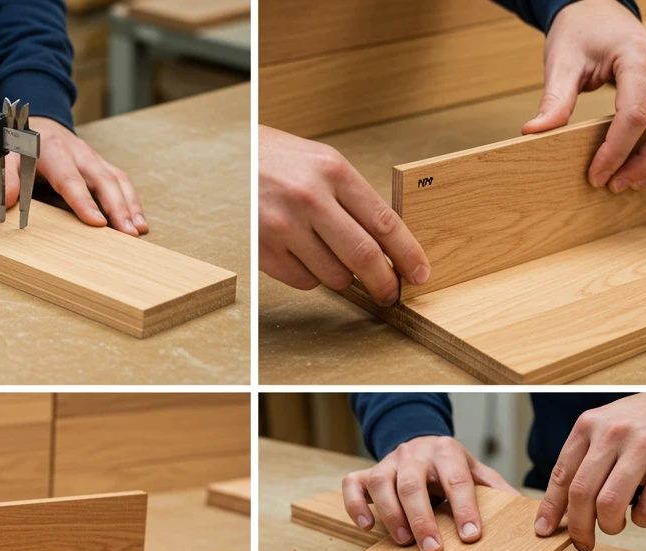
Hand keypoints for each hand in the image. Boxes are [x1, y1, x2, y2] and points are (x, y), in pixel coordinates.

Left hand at [0, 117, 146, 234]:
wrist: (36, 120)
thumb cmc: (20, 144)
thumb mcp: (3, 156)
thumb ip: (1, 179)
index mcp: (52, 150)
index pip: (70, 178)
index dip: (84, 201)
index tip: (97, 222)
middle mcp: (79, 152)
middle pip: (104, 180)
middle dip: (118, 207)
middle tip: (128, 234)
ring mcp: (94, 158)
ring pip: (118, 180)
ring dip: (131, 206)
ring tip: (138, 231)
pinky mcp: (103, 166)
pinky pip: (122, 182)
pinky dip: (133, 202)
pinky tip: (139, 222)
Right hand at [259, 125, 429, 304]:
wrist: (226, 161)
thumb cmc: (278, 161)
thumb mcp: (321, 163)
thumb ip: (353, 198)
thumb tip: (387, 244)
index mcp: (333, 171)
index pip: (384, 222)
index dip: (408, 254)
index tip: (420, 273)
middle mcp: (310, 199)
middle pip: (364, 257)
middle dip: (384, 283)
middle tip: (390, 294)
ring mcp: (284, 227)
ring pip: (335, 276)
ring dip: (343, 277)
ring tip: (331, 256)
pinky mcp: (264, 251)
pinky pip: (305, 282)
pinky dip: (312, 277)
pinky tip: (302, 255)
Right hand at [342, 435, 518, 550]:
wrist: (421, 443)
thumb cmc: (451, 468)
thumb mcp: (478, 472)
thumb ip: (497, 491)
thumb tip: (526, 519)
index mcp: (447, 452)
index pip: (457, 480)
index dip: (464, 509)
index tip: (471, 537)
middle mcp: (414, 453)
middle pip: (413, 483)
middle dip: (422, 519)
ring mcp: (387, 462)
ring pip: (381, 482)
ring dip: (391, 514)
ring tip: (403, 542)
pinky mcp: (366, 473)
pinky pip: (352, 485)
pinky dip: (356, 506)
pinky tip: (367, 527)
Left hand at [524, 0, 645, 190]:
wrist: (599, 12)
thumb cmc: (581, 34)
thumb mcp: (562, 62)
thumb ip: (554, 99)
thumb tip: (534, 131)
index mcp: (639, 57)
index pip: (635, 116)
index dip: (616, 153)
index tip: (595, 177)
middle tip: (614, 186)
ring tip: (637, 182)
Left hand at [534, 394, 645, 550]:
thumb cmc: (645, 423)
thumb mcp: (606, 428)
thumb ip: (584, 460)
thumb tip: (560, 508)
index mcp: (589, 425)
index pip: (561, 475)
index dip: (550, 509)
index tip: (544, 530)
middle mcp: (613, 433)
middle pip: (581, 493)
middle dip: (578, 527)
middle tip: (583, 542)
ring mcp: (644, 446)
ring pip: (610, 504)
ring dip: (609, 526)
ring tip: (615, 525)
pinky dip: (642, 520)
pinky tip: (643, 512)